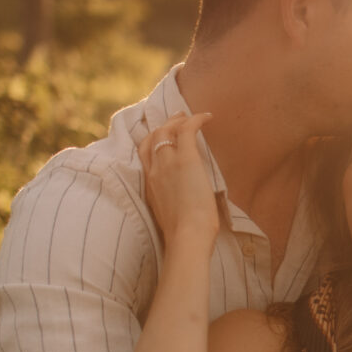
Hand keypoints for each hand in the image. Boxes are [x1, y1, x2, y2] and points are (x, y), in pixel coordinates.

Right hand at [136, 111, 218, 247]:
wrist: (186, 236)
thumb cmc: (183, 234)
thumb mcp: (168, 214)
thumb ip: (171, 202)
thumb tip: (185, 201)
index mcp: (149, 184)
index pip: (144, 153)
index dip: (152, 140)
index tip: (162, 134)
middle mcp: (153, 170)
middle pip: (152, 138)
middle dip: (164, 125)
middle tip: (177, 118)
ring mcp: (167, 163)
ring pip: (166, 131)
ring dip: (178, 121)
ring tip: (189, 116)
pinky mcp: (185, 159)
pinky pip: (187, 130)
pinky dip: (196, 120)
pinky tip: (207, 117)